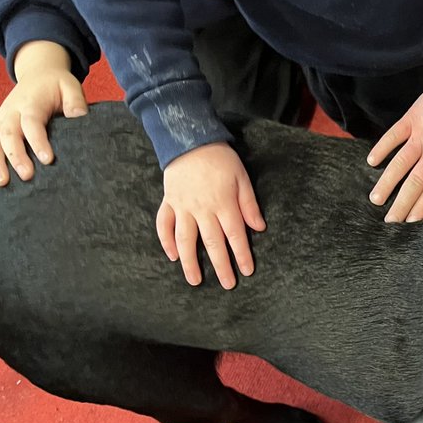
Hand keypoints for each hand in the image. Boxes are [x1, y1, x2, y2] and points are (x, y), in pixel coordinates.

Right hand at [0, 41, 87, 186]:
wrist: (38, 74)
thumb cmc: (56, 85)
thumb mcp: (70, 86)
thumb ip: (75, 100)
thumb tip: (78, 116)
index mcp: (31, 102)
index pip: (31, 122)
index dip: (38, 140)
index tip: (47, 160)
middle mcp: (11, 111)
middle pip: (8, 133)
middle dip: (15, 156)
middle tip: (26, 176)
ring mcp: (1, 118)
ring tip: (2, 181)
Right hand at [158, 143, 264, 288]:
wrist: (188, 138)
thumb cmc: (220, 158)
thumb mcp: (241, 178)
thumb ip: (249, 204)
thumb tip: (259, 227)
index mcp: (223, 203)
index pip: (235, 235)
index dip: (242, 255)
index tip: (247, 271)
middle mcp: (202, 209)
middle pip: (212, 243)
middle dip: (221, 266)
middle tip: (228, 284)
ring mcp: (183, 206)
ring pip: (185, 240)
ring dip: (190, 262)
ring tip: (195, 281)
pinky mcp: (169, 202)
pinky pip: (164, 224)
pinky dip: (166, 241)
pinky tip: (173, 256)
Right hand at [366, 79, 422, 222]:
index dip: (421, 207)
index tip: (410, 221)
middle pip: (415, 184)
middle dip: (401, 204)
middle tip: (390, 221)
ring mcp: (421, 136)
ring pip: (400, 164)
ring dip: (387, 183)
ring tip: (376, 200)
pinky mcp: (411, 120)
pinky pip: (393, 136)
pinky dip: (382, 148)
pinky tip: (372, 162)